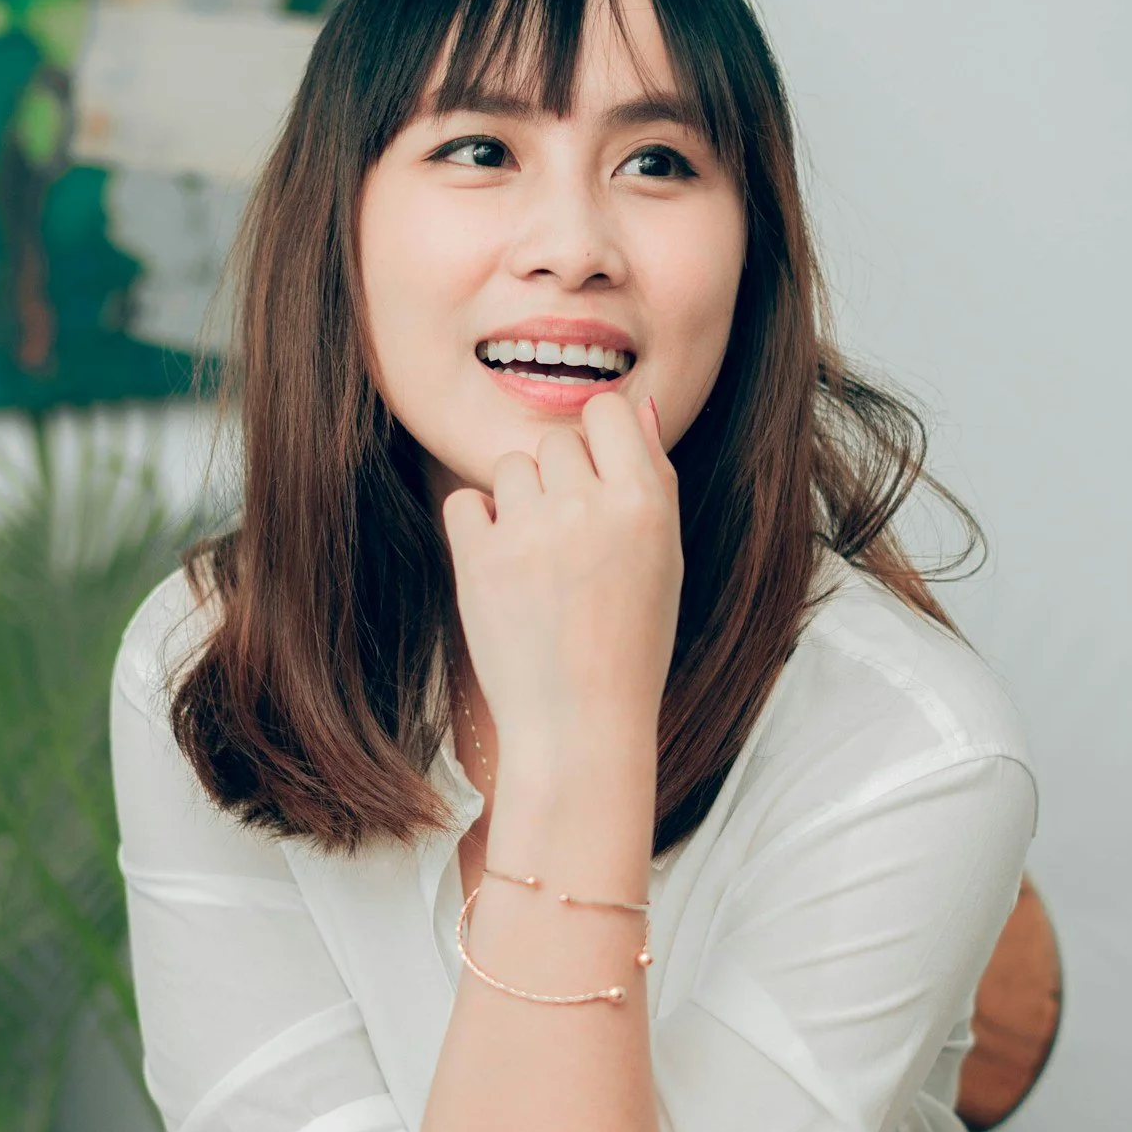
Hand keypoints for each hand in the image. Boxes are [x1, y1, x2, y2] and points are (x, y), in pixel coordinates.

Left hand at [441, 389, 681, 762]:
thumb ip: (655, 479)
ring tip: (538, 558)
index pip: (607, 410)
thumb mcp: (666, 560)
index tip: (596, 481)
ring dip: (519, 500)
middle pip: (557, 440)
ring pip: (510, 466)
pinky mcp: (478, 560)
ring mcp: (529, 532)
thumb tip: (643, 408)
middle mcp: (587, 508)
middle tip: (570, 540)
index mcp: (644, 503)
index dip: (598, 439)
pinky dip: (478, 527)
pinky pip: (465, 502)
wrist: (579, 723)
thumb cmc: (630, 643)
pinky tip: (503, 566)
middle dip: (559, 478)